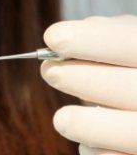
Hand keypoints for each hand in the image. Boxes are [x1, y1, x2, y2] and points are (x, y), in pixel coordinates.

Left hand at [41, 15, 136, 154]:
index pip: (129, 43)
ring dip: (89, 125)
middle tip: (50, 72)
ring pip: (132, 132)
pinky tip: (87, 141)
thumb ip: (98, 35)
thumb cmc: (129, 65)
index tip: (53, 38)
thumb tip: (57, 42)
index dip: (92, 40)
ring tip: (62, 119)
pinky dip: (98, 150)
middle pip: (133, 89)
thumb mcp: (123, 39)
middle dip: (84, 80)